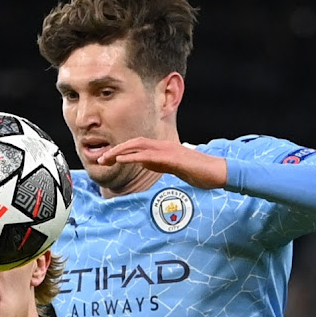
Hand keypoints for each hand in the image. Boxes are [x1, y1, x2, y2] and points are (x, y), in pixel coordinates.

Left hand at [98, 137, 227, 188]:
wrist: (217, 173)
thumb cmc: (197, 172)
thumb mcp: (172, 168)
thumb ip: (157, 163)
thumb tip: (142, 162)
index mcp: (162, 149)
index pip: (137, 146)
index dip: (120, 151)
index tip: (105, 160)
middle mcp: (163, 146)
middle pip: (133, 143)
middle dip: (114, 151)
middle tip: (99, 160)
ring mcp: (168, 151)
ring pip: (138, 147)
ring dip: (119, 152)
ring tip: (104, 159)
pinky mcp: (173, 158)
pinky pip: (149, 156)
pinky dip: (132, 157)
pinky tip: (120, 160)